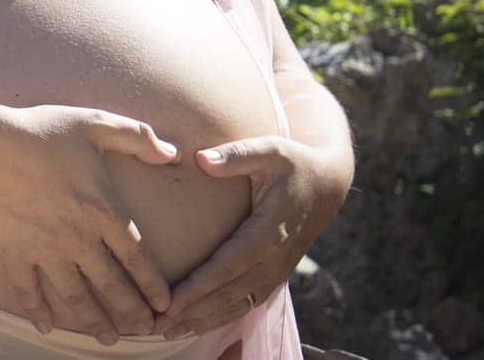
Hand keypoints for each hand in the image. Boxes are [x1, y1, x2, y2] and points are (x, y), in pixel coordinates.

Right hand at [0, 101, 182, 344]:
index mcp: (103, 210)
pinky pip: (28, 290)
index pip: (137, 257)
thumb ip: (137, 137)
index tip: (165, 305)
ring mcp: (45, 250)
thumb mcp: (95, 123)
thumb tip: (171, 152)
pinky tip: (46, 328)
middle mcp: (79, 239)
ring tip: (109, 339)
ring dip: (95, 321)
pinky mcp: (15, 253)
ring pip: (76, 296)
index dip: (153, 285)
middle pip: (112, 285)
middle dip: (132, 312)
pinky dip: (37, 310)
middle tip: (145, 331)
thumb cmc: (41, 131)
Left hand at [150, 137, 351, 339]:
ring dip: (202, 321)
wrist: (328, 184)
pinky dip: (220, 317)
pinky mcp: (273, 274)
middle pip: (228, 294)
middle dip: (192, 312)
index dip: (199, 287)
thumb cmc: (294, 164)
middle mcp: (273, 259)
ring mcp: (275, 271)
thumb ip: (237, 155)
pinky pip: (245, 302)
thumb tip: (201, 159)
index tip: (170, 303)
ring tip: (167, 333)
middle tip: (156, 326)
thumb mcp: (270, 150)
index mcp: (269, 232)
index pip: (228, 265)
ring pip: (237, 304)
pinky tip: (194, 325)